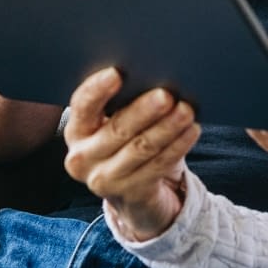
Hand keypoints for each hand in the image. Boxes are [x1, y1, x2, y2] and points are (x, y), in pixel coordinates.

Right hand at [62, 67, 200, 242]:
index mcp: (76, 131)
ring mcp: (104, 180)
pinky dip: (178, 145)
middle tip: (166, 94)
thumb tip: (151, 77)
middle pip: (117, 129)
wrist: (132, 193)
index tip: (117, 73)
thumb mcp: (113, 125)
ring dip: (167, 127)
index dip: (98, 89)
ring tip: (186, 111)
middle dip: (144, 110)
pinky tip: (191, 131)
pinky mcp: (130, 194)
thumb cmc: (124, 144)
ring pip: (141, 147)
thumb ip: (120, 104)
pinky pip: (158, 165)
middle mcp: (83, 158)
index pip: (83, 105)